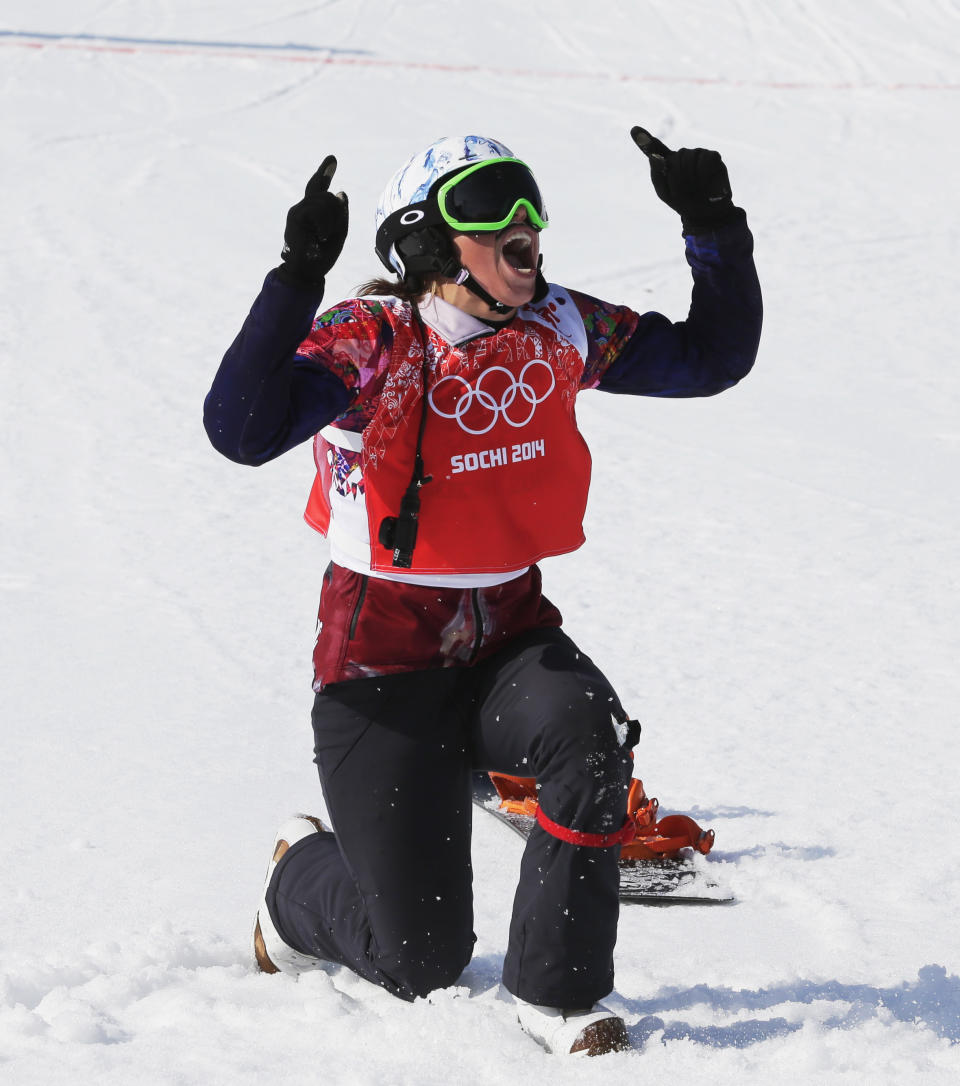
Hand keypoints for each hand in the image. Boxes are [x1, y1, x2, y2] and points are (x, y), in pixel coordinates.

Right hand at [276, 156, 348, 287]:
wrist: (307, 272)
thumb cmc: (323, 256)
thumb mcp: (339, 232)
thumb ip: (341, 213)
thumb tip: (340, 192)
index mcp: (313, 212)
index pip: (319, 188)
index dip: (325, 172)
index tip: (333, 159)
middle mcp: (304, 208)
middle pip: (328, 196)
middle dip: (337, 213)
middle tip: (329, 234)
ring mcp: (298, 210)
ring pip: (325, 200)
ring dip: (332, 220)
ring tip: (324, 236)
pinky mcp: (295, 215)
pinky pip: (318, 209)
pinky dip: (325, 224)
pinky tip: (321, 236)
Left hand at [630, 126, 738, 233]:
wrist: (707, 212)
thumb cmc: (683, 202)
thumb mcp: (665, 193)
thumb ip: (657, 174)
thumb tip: (654, 157)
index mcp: (664, 163)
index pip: (653, 148)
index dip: (644, 139)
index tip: (634, 130)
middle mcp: (680, 154)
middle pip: (674, 160)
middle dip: (678, 181)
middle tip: (685, 192)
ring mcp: (696, 153)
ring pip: (688, 159)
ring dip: (691, 180)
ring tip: (696, 188)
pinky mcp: (712, 156)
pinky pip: (704, 161)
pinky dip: (704, 176)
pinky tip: (706, 182)